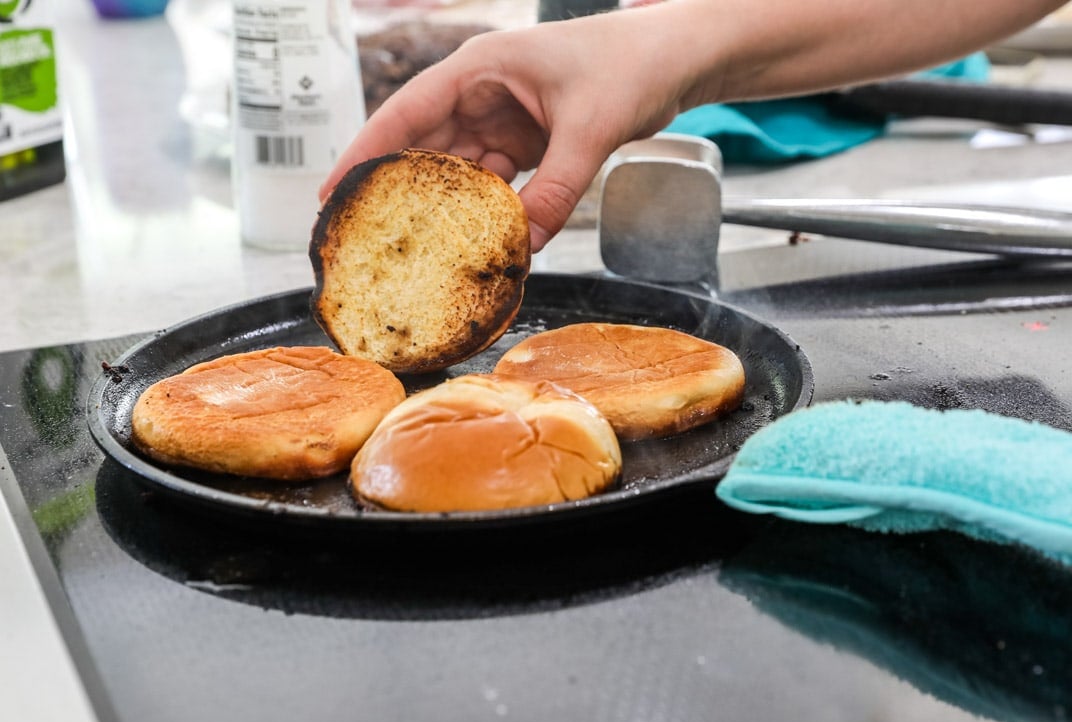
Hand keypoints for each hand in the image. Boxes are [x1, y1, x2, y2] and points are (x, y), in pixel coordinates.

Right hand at [321, 9, 695, 251]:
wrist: (674, 60)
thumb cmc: (630, 66)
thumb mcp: (590, 128)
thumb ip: (557, 189)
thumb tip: (527, 246)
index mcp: (480, 68)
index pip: (407, 111)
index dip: (366, 151)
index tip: (333, 192)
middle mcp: (481, 91)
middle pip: (422, 145)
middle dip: (395, 188)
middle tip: (364, 235)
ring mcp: (502, 116)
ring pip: (457, 169)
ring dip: (444, 206)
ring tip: (417, 248)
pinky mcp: (526, 139)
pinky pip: (493, 180)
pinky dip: (486, 209)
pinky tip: (478, 239)